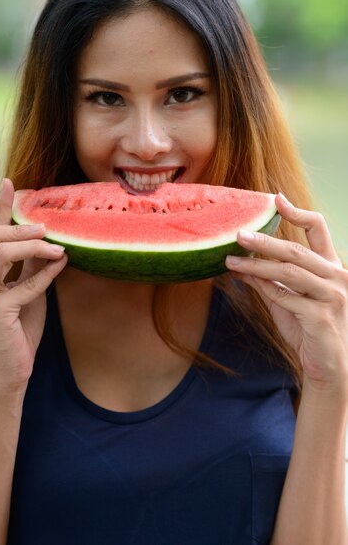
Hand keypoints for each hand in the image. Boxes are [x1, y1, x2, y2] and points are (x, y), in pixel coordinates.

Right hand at [0, 178, 67, 393]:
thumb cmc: (18, 329)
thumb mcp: (25, 290)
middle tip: (45, 229)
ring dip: (33, 245)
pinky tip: (61, 265)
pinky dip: (46, 273)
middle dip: (17, 226)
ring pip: (2, 253)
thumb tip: (49, 240)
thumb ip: (30, 267)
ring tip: (56, 247)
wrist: (11, 370)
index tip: (10, 182)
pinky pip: (24, 283)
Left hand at [225, 193, 347, 394]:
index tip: (276, 199)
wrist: (327, 368)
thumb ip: (269, 281)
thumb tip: (239, 265)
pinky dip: (263, 288)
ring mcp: (332, 296)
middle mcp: (336, 276)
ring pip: (288, 272)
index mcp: (331, 267)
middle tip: (238, 233)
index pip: (319, 230)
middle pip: (296, 250)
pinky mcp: (322, 316)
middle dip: (265, 240)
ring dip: (256, 265)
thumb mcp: (286, 301)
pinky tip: (244, 281)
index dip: (298, 212)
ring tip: (231, 259)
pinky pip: (286, 297)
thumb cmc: (308, 330)